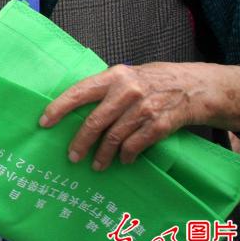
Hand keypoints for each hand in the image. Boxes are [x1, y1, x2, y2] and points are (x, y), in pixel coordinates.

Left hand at [39, 62, 239, 170]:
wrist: (195, 86)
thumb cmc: (153, 81)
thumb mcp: (126, 76)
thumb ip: (104, 89)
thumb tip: (73, 107)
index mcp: (114, 75)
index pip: (79, 92)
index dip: (59, 108)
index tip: (44, 122)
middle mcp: (127, 90)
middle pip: (95, 121)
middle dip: (80, 142)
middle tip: (72, 157)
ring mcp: (144, 107)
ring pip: (114, 137)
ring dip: (103, 155)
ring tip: (96, 165)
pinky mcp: (160, 123)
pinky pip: (136, 145)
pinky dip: (127, 155)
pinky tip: (123, 161)